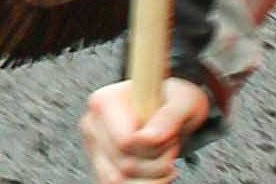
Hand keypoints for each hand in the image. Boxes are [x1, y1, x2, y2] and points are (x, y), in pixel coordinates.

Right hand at [82, 75, 211, 183]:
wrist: (166, 108)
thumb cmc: (171, 100)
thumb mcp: (182, 100)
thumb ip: (170, 116)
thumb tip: (152, 138)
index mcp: (104, 101)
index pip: (126, 142)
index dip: (155, 147)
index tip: (169, 135)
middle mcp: (92, 125)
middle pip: (125, 165)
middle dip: (158, 163)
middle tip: (171, 147)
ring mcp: (94, 147)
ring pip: (118, 181)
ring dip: (151, 179)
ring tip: (165, 161)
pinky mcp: (99, 165)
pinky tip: (156, 173)